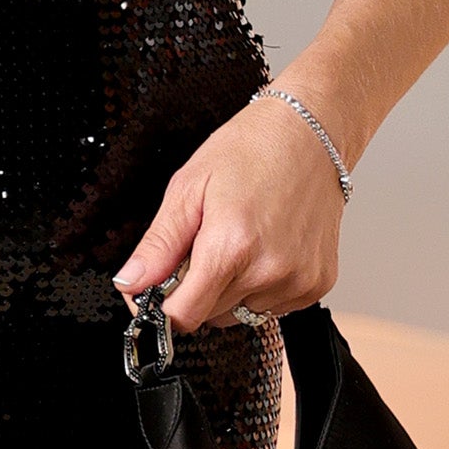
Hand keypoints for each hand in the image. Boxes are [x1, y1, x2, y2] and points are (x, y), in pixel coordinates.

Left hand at [119, 92, 344, 330]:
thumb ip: (158, 245)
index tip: (160, 288)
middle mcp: (269, 271)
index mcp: (232, 247)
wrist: (309, 132)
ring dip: (230, 290)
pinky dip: (261, 287)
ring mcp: (298, 281)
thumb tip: (131, 283)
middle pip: (210, 316)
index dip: (163, 305)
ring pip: (241, 314)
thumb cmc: (251, 149)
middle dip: (197, 289)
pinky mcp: (317, 283)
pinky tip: (265, 248)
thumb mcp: (189, 188)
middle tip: (205, 245)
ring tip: (240, 242)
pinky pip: (273, 307)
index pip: (184, 316)